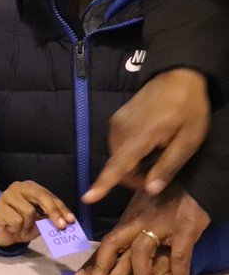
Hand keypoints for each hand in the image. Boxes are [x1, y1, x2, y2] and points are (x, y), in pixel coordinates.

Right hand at [0, 180, 74, 247]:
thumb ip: (49, 219)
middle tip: (62, 226)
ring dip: (29, 224)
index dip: (61, 208)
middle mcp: (19, 188)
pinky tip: (12, 228)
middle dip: (53, 211)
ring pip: (29, 211)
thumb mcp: (39, 222)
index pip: (49, 195)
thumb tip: (65, 222)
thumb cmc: (21, 224)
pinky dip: (18, 228)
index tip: (71, 220)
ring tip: (23, 228)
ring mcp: (7, 196)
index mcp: (30, 188)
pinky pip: (17, 220)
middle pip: (40, 196)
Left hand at [76, 183, 210, 274]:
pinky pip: (178, 258)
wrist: (192, 180)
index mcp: (130, 218)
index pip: (108, 241)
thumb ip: (130, 224)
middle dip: (107, 269)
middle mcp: (139, 221)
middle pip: (115, 246)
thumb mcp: (142, 205)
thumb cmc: (166, 193)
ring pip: (141, 254)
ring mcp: (160, 225)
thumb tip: (115, 245)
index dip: (94, 261)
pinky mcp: (183, 230)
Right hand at [83, 69, 208, 204]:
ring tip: (158, 154)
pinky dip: (131, 153)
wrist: (176, 76)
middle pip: (120, 165)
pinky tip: (149, 145)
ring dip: (134, 164)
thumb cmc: (188, 109)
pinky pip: (119, 144)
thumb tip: (149, 190)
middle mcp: (121, 129)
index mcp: (140, 136)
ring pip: (119, 155)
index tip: (87, 198)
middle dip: (136, 176)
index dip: (104, 184)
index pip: (119, 165)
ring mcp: (116, 122)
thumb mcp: (188, 141)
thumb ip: (168, 166)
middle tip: (162, 173)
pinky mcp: (116, 119)